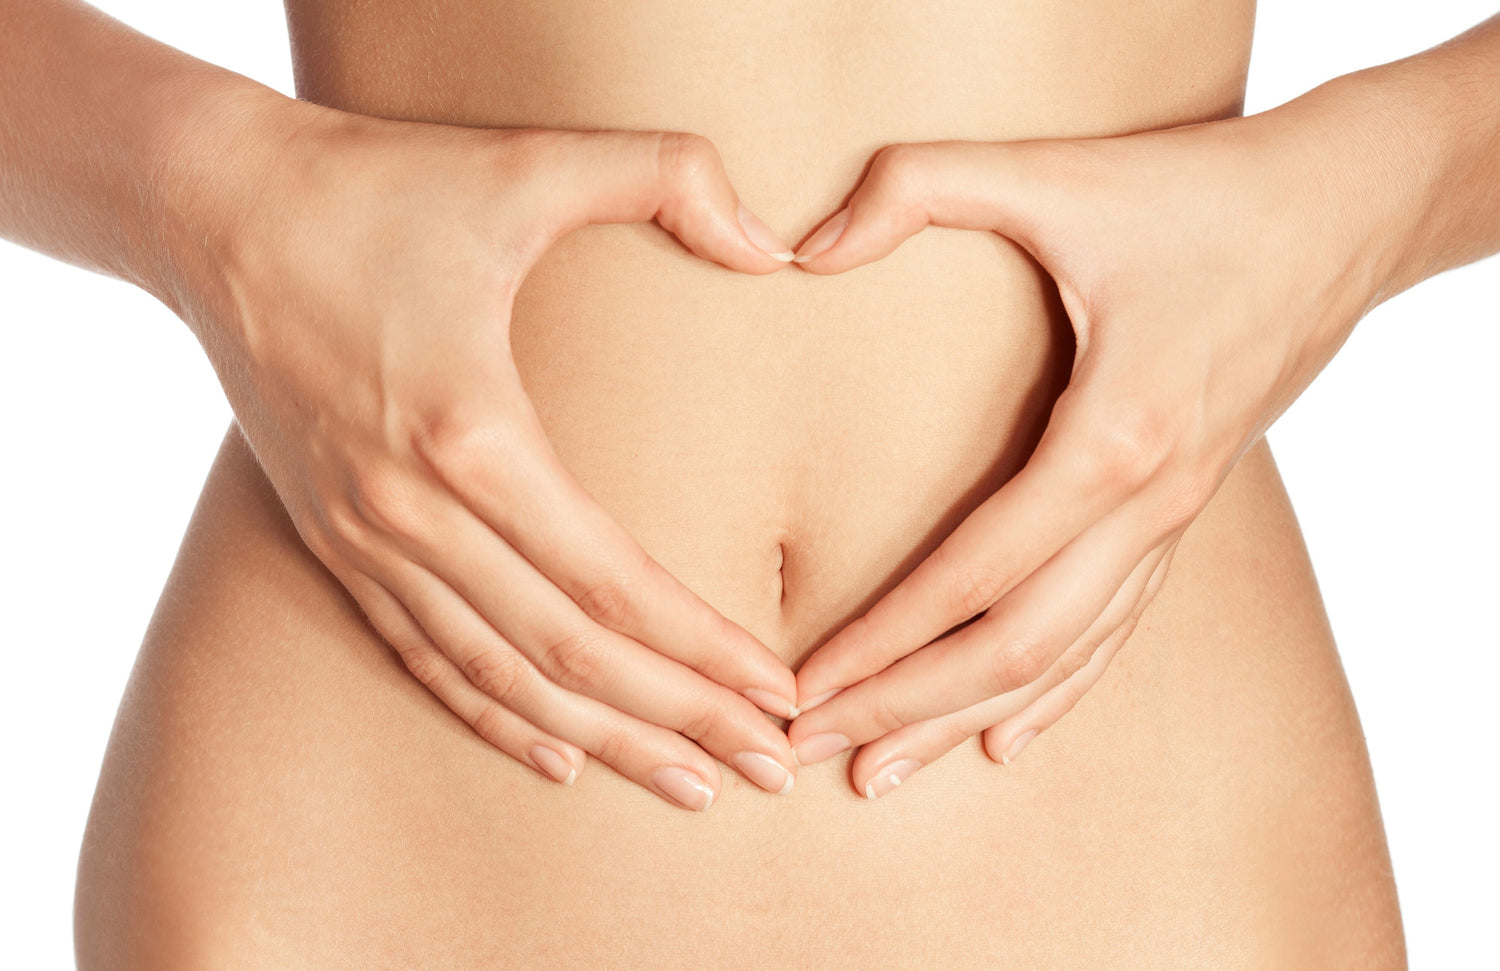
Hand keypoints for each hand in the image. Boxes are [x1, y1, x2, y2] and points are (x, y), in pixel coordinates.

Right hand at [180, 105, 802, 809]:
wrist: (211, 207)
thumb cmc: (374, 184)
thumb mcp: (526, 161)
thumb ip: (665, 172)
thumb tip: (779, 242)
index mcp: (472, 435)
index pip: (612, 582)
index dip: (703, 650)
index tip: (780, 694)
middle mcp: (413, 512)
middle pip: (569, 654)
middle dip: (681, 721)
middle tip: (771, 770)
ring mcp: (366, 538)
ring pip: (501, 676)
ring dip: (604, 740)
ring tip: (691, 786)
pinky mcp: (335, 540)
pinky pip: (424, 655)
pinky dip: (493, 714)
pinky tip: (557, 756)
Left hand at [785, 114, 1388, 796]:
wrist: (1349, 211)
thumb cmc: (1206, 193)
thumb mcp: (1057, 173)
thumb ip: (920, 186)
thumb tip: (801, 247)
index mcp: (1112, 440)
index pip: (973, 575)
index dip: (881, 639)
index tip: (803, 686)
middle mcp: (1147, 505)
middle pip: (1012, 647)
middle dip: (902, 707)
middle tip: (807, 751)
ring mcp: (1172, 521)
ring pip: (1061, 659)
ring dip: (963, 720)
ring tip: (881, 775)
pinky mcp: (1183, 514)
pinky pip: (1114, 631)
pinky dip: (1056, 694)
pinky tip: (1007, 739)